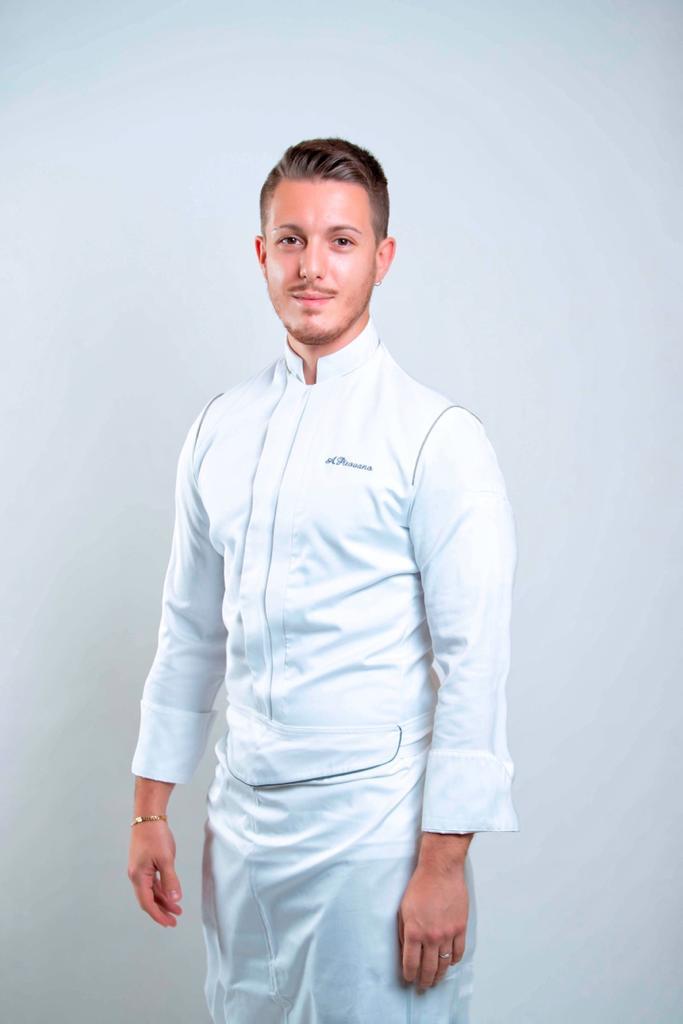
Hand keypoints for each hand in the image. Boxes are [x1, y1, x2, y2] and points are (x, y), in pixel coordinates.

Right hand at [128, 820, 183, 927]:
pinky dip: (161, 889)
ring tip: (177, 909)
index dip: (158, 915)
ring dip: (163, 900)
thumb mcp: (166, 859)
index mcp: (138, 877)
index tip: (170, 923)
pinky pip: (152, 882)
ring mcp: (140, 870)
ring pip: (151, 891)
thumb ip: (170, 880)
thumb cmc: (155, 836)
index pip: (147, 903)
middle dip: (161, 910)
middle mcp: (136, 876)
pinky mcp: (144, 864)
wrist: (148, 816)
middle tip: (175, 920)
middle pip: (148, 899)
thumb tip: (175, 900)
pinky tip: (170, 893)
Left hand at [397, 860, 467, 989]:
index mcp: (414, 932)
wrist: (440, 871)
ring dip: (439, 975)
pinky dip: (453, 961)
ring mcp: (448, 934)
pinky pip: (458, 952)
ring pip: (444, 964)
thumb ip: (403, 932)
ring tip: (435, 980)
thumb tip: (404, 950)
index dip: (409, 975)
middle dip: (424, 981)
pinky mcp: (460, 928)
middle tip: (422, 987)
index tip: (409, 979)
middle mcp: (431, 937)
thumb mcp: (403, 909)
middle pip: (428, 969)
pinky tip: (449, 963)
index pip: (411, 963)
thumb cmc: (420, 887)